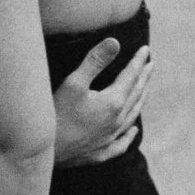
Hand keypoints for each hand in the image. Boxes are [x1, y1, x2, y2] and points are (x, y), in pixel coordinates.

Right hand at [52, 40, 151, 167]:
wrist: (44, 150)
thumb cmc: (56, 114)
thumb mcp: (73, 83)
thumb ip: (95, 61)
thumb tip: (115, 42)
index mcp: (113, 103)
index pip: (131, 76)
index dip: (138, 61)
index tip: (146, 50)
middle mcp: (116, 121)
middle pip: (135, 94)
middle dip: (143, 77)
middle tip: (150, 64)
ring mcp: (110, 139)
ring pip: (132, 116)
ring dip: (140, 99)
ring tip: (145, 88)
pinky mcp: (100, 153)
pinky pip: (122, 143)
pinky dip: (130, 134)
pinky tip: (133, 130)